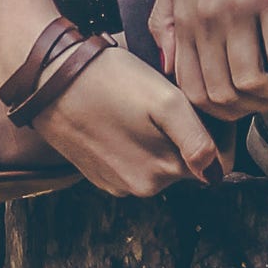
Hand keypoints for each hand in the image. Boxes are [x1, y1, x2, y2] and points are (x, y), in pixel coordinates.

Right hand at [30, 45, 222, 196]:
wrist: (47, 80)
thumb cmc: (109, 81)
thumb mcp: (165, 101)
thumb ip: (198, 140)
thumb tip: (216, 174)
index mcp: (164, 172)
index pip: (218, 160)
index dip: (220, 129)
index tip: (206, 102)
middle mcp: (143, 187)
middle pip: (188, 161)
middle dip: (191, 132)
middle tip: (174, 95)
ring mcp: (118, 183)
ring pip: (161, 160)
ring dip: (163, 137)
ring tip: (146, 103)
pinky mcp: (99, 174)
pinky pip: (134, 160)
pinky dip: (137, 141)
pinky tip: (125, 115)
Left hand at [149, 0, 267, 120]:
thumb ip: (165, 19)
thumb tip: (168, 66)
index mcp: (183, 15)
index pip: (189, 88)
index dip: (216, 110)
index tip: (239, 106)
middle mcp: (206, 17)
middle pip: (221, 93)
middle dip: (247, 111)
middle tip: (267, 104)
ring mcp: (238, 8)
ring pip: (250, 82)